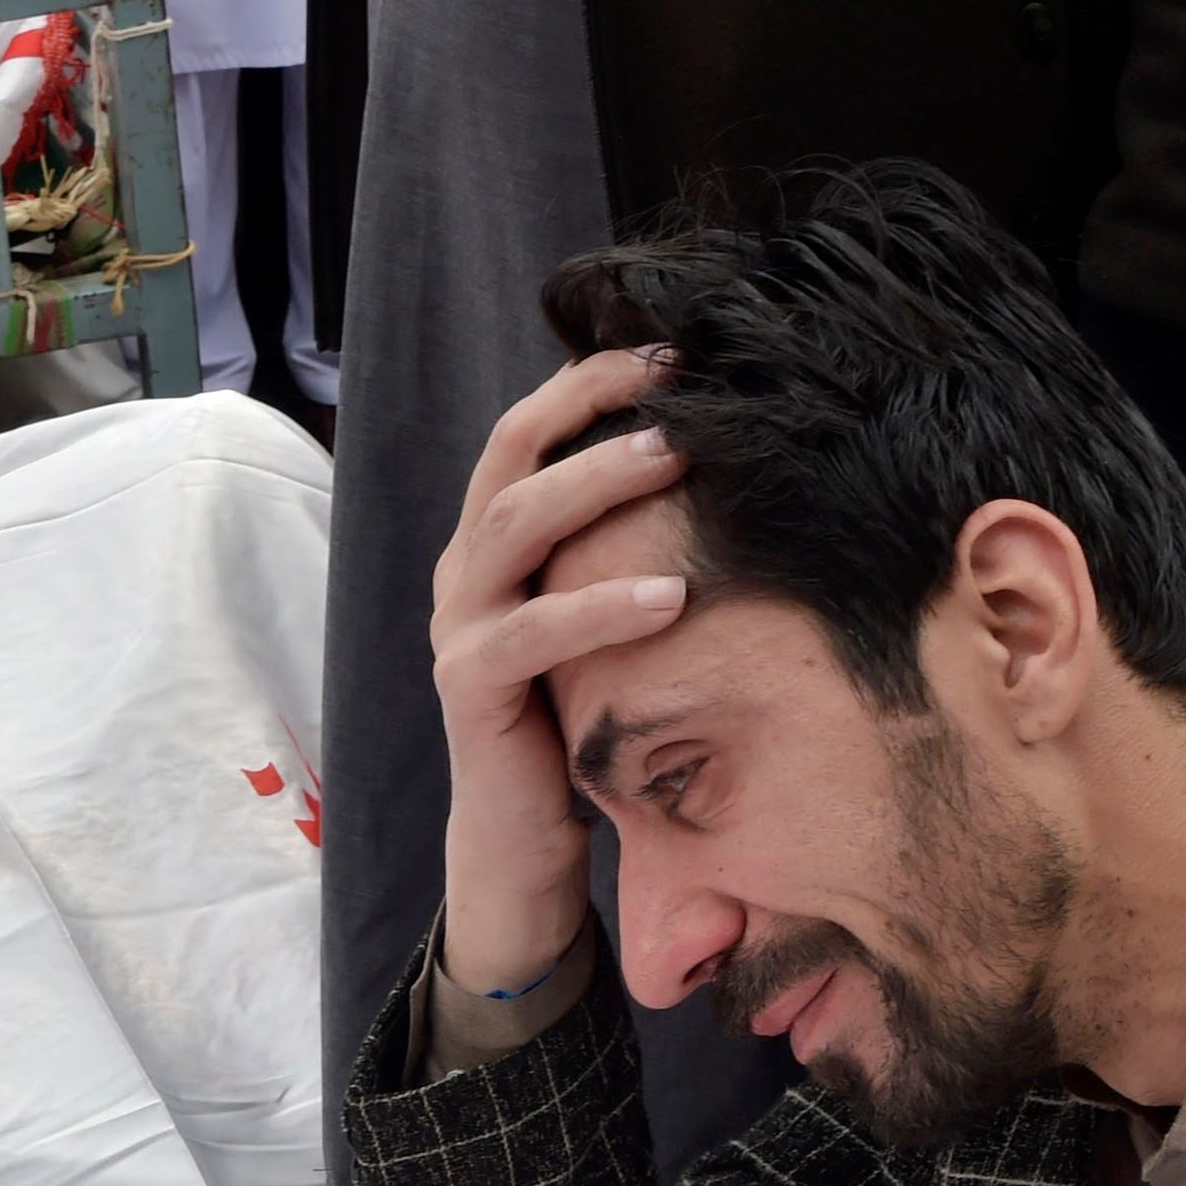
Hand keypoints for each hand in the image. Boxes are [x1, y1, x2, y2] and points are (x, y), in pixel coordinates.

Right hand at [429, 353, 691, 995]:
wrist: (523, 839)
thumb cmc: (579, 717)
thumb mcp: (606, 619)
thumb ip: (626, 550)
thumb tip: (726, 471)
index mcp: (493, 542)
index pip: (526, 430)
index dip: (588, 380)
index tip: (671, 346)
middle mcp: (465, 569)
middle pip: (511, 454)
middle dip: (591, 406)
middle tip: (676, 381)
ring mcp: (460, 626)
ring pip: (513, 525)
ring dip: (595, 483)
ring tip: (674, 455)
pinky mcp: (469, 689)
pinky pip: (531, 634)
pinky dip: (599, 608)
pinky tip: (669, 596)